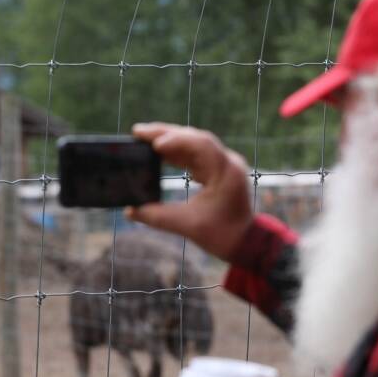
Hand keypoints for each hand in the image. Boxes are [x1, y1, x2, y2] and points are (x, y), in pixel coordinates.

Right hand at [125, 122, 253, 261]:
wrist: (247, 244)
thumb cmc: (223, 236)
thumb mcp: (187, 226)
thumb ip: (157, 217)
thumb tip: (130, 211)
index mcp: (226, 172)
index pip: (200, 144)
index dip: (176, 140)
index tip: (154, 145)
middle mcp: (227, 162)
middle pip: (194, 137)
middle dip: (166, 133)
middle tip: (138, 132)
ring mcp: (223, 164)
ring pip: (193, 142)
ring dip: (169, 140)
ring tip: (144, 138)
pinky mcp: (218, 170)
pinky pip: (195, 153)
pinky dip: (176, 151)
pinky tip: (159, 152)